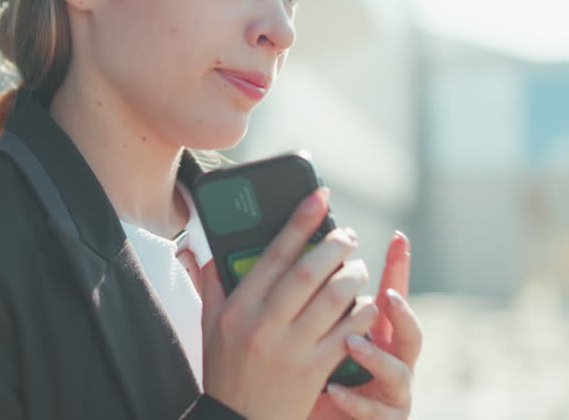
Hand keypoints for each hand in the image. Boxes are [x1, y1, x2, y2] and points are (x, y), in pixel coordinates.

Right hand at [200, 189, 379, 419]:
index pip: (272, 254)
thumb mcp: (208, 326)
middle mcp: (262, 326)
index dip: (299, 221)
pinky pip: (348, 333)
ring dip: (353, 278)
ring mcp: (290, 349)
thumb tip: (204, 247)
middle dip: (335, 246)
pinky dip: (361, 314)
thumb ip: (211, 284)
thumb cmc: (225, 372)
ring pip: (333, 300)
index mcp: (237, 309)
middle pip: (308, 273)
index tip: (320, 197)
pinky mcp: (314, 371)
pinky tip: (363, 305)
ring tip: (358, 269)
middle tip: (348, 235)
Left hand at [307, 231, 421, 419]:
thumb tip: (288, 261)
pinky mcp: (382, 418)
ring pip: (398, 371)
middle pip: (410, 331)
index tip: (399, 237)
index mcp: (374, 334)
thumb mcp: (312, 337)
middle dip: (403, 312)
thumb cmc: (311, 378)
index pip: (390, 295)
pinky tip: (335, 389)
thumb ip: (308, 304)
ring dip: (376, 356)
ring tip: (351, 343)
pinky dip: (355, 399)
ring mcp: (391, 391)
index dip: (398, 268)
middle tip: (387, 296)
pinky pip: (374, 411)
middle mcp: (391, 359)